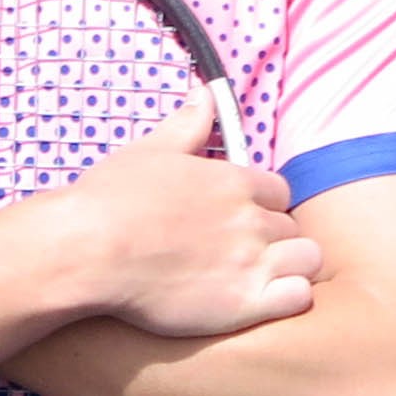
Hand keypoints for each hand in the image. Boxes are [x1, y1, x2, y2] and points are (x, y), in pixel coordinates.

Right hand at [44, 98, 322, 339]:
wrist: (88, 251)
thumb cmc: (111, 199)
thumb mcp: (150, 149)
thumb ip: (187, 123)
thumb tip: (206, 93)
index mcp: (234, 180)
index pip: (279, 191)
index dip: (262, 206)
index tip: (238, 220)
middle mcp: (251, 218)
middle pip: (291, 227)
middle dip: (271, 239)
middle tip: (237, 254)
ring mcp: (252, 261)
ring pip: (307, 259)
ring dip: (289, 267)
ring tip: (257, 278)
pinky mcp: (245, 302)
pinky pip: (300, 296)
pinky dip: (288, 296)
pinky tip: (260, 299)